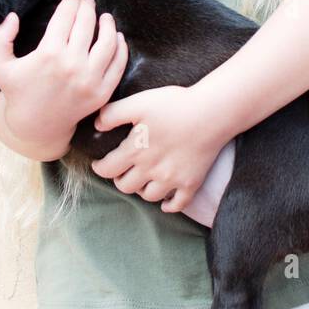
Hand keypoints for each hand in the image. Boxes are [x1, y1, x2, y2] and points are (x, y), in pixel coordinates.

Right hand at [0, 0, 127, 149]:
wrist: (35, 126)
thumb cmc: (18, 91)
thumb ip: (0, 38)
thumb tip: (14, 16)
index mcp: (48, 55)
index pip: (65, 17)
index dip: (70, 2)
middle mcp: (72, 66)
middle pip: (87, 25)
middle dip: (88, 7)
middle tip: (87, 0)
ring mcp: (90, 80)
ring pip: (108, 42)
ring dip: (108, 24)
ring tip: (104, 16)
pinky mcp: (102, 93)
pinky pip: (118, 64)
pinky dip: (121, 47)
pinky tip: (117, 37)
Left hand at [90, 83, 230, 216]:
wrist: (212, 112)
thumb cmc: (175, 104)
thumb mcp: (139, 102)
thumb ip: (113, 113)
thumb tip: (96, 126)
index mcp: (136, 150)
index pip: (108, 169)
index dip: (99, 168)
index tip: (98, 164)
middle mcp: (151, 170)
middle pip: (125, 186)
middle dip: (119, 179)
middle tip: (121, 170)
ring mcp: (172, 179)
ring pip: (148, 196)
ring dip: (141, 190)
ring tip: (142, 180)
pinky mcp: (191, 183)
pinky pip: (177, 205)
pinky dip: (168, 206)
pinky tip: (165, 201)